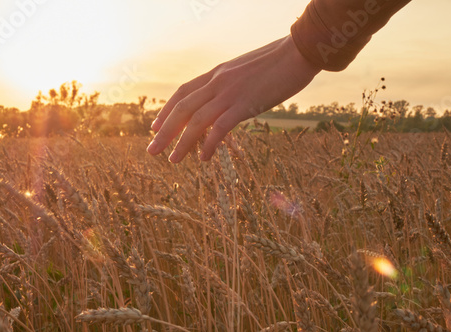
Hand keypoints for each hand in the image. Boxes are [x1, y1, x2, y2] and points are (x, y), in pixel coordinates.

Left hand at [146, 34, 320, 162]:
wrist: (299, 51)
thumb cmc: (279, 61)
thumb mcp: (247, 69)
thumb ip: (233, 82)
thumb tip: (230, 95)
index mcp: (217, 73)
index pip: (183, 92)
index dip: (166, 110)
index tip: (155, 126)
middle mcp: (218, 82)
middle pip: (182, 108)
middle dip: (164, 131)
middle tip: (152, 150)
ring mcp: (231, 92)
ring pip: (196, 120)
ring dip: (181, 142)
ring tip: (172, 160)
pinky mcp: (246, 104)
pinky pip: (221, 127)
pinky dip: (209, 144)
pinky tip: (203, 158)